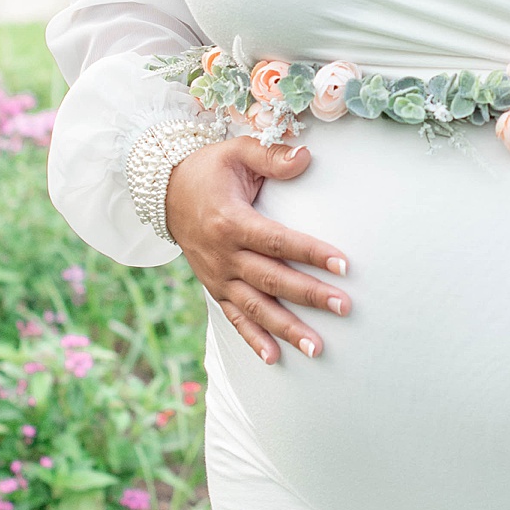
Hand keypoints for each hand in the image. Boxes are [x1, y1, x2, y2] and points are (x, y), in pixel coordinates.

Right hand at [165, 137, 349, 365]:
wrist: (164, 193)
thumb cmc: (208, 170)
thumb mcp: (236, 152)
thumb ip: (271, 155)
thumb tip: (307, 156)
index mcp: (231, 221)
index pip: (277, 241)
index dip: (310, 253)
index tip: (343, 265)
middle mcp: (223, 254)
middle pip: (272, 279)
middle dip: (309, 295)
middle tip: (344, 307)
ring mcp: (217, 276)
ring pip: (255, 307)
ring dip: (286, 329)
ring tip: (316, 349)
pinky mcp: (214, 288)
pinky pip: (234, 318)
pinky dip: (252, 339)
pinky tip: (274, 358)